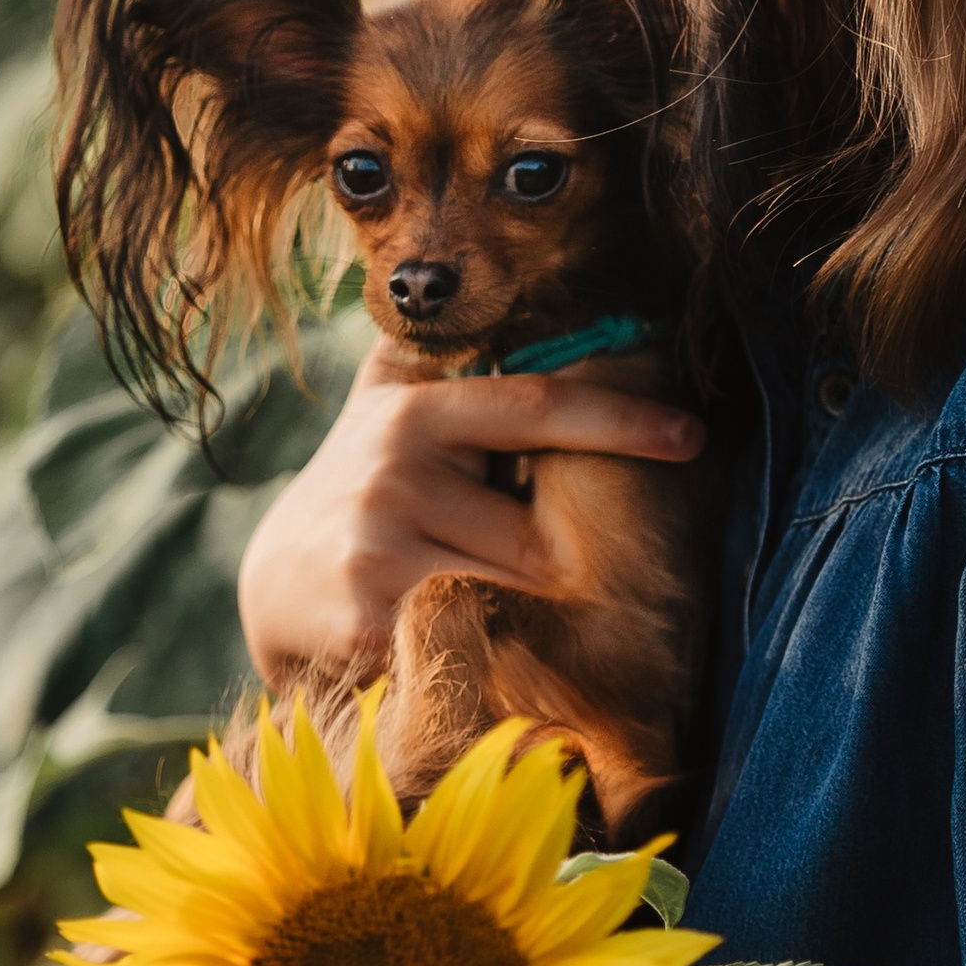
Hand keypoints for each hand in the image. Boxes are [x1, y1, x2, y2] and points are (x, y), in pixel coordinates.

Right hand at [235, 338, 704, 683]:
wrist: (272, 587)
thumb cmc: (361, 494)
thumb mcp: (386, 411)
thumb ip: (446, 364)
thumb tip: (555, 307)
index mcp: (414, 413)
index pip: (535, 407)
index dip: (620, 419)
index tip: (692, 434)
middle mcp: (393, 472)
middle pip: (538, 537)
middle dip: (563, 574)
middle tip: (564, 592)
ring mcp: (378, 548)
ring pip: (513, 597)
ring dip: (531, 622)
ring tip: (505, 625)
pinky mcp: (370, 621)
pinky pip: (474, 644)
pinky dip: (493, 658)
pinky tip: (474, 659)